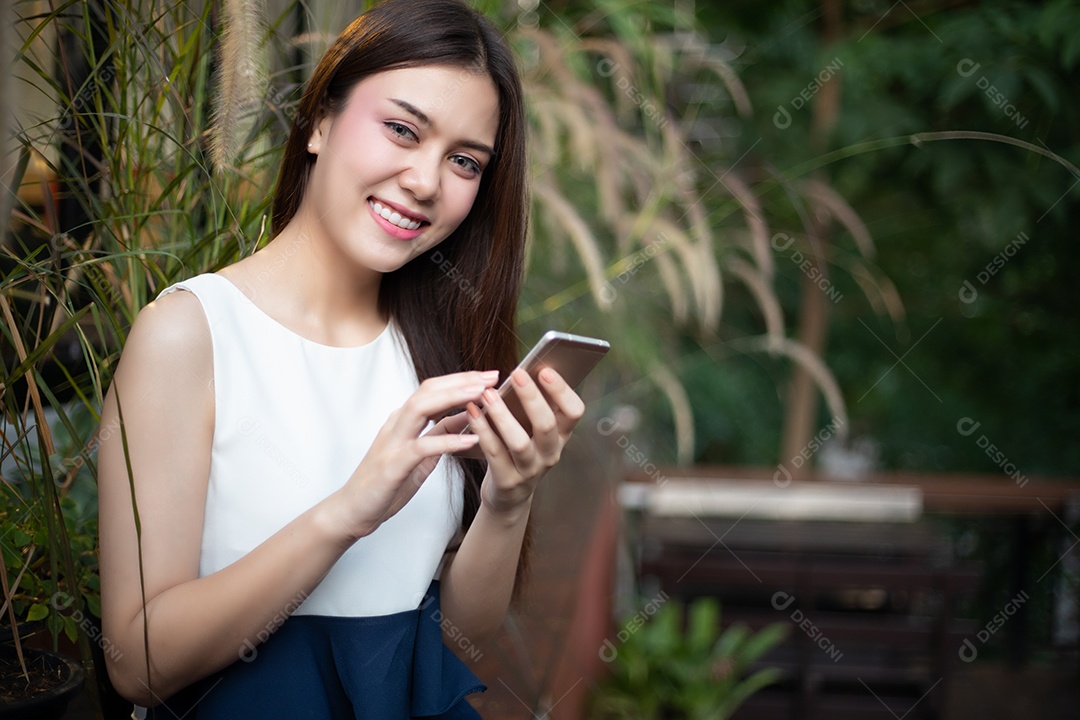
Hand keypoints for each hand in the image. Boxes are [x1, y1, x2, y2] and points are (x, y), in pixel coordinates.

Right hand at [333, 370, 498, 538]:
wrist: (354, 510)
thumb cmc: (386, 483)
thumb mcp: (421, 454)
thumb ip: (441, 434)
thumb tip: (467, 416)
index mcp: (402, 420)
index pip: (433, 389)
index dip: (461, 379)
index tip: (489, 376)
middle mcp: (396, 424)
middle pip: (428, 390)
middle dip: (461, 381)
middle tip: (492, 377)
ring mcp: (392, 443)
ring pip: (420, 408)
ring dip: (453, 398)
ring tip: (481, 395)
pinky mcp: (393, 465)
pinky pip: (422, 446)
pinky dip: (448, 441)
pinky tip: (471, 440)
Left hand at [465, 367, 584, 515]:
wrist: (508, 495)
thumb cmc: (518, 452)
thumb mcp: (532, 431)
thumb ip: (531, 406)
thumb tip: (521, 371)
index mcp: (561, 436)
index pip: (574, 412)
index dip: (562, 390)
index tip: (545, 370)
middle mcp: (550, 453)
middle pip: (547, 425)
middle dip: (532, 397)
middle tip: (516, 374)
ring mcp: (530, 470)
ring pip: (520, 442)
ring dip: (502, 415)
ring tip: (488, 394)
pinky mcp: (508, 481)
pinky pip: (495, 453)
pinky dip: (482, 430)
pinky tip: (472, 412)